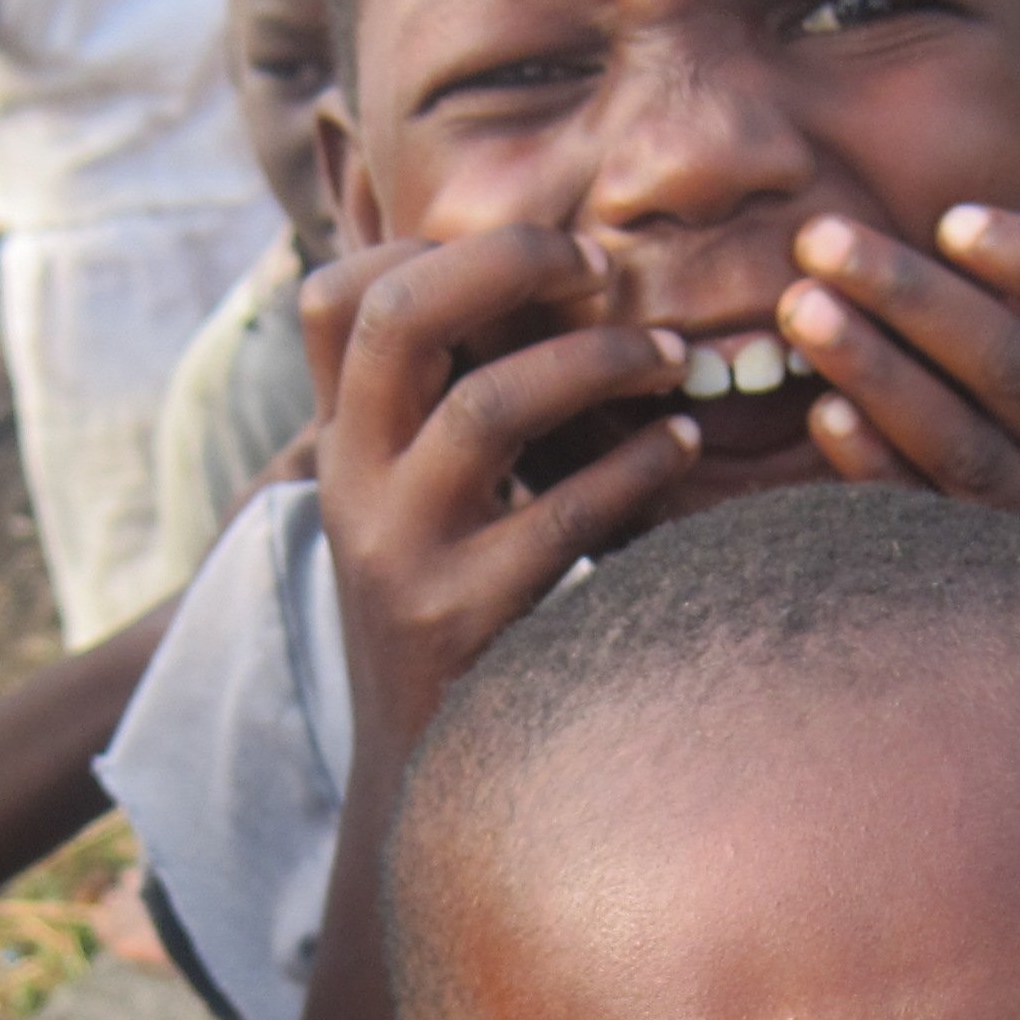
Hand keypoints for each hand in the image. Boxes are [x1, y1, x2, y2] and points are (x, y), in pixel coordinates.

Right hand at [303, 227, 693, 755]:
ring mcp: (403, 553)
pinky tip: (684, 446)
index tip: (541, 254)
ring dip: (603, 360)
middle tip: (605, 265)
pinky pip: (566, 514)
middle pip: (400, 317)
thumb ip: (436, 409)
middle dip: (512, 261)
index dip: (432, 245)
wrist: (420, 774)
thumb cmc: (447, 611)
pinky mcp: (466, 619)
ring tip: (677, 359)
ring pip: (490, 405)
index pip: (335, 297)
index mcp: (340, 447)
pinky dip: (640, 463)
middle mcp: (353, 487)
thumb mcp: (409, 505)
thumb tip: (510, 284)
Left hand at [773, 205, 1019, 628]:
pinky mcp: (998, 611)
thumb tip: (948, 263)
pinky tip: (823, 418)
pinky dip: (878, 469)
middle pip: (1014, 368)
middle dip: (913, 295)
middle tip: (821, 240)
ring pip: (964, 444)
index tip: (950, 217)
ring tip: (800, 310)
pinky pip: (930, 526)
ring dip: (877, 369)